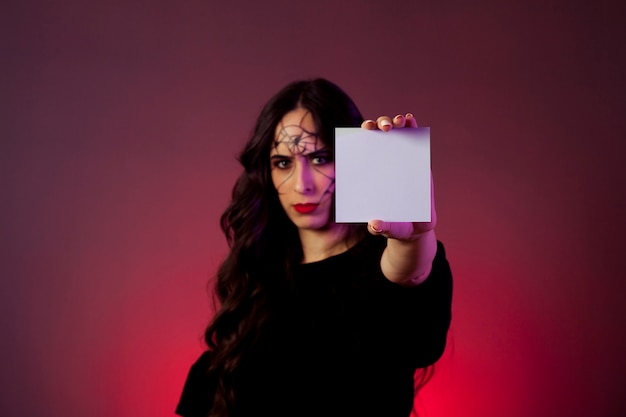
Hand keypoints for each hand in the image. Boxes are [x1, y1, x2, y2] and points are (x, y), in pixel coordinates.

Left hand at [361, 113, 436, 241]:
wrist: (414, 228)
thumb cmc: (394, 224)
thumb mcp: (386, 228)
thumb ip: (380, 227)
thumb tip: (375, 224)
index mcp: (370, 174)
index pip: (362, 150)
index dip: (360, 137)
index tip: (364, 131)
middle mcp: (383, 163)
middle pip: (378, 137)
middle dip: (380, 125)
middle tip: (384, 128)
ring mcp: (401, 160)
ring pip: (397, 134)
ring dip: (398, 122)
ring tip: (401, 120)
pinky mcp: (419, 162)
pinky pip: (415, 141)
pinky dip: (414, 128)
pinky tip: (412, 121)